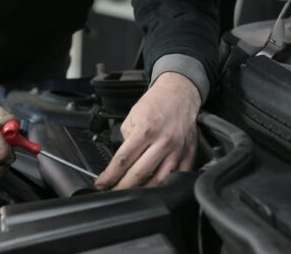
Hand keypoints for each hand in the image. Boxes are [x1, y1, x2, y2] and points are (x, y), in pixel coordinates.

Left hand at [94, 72, 200, 190]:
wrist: (179, 93)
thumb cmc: (155, 103)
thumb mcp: (132, 116)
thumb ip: (127, 139)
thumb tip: (122, 161)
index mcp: (145, 130)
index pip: (123, 160)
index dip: (110, 176)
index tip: (101, 184)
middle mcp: (163, 141)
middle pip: (139, 174)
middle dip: (122, 188)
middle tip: (112, 194)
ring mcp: (177, 150)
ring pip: (160, 181)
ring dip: (143, 193)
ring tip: (131, 197)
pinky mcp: (189, 154)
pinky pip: (178, 177)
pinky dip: (166, 187)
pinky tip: (155, 192)